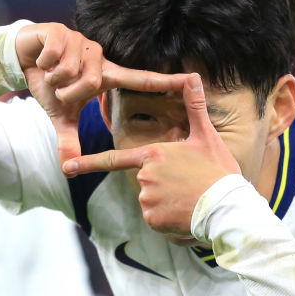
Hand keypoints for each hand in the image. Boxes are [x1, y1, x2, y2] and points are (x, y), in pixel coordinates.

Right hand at [15, 23, 188, 164]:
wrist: (25, 57)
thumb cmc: (50, 84)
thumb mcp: (61, 114)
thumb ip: (69, 139)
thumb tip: (68, 168)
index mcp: (106, 74)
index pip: (140, 79)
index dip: (165, 80)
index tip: (191, 79)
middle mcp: (99, 56)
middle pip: (90, 81)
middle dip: (68, 91)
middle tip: (59, 88)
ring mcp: (82, 42)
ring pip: (70, 70)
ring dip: (54, 78)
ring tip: (51, 72)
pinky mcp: (62, 32)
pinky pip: (54, 56)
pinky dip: (43, 63)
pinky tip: (43, 59)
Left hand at [59, 73, 240, 235]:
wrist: (228, 207)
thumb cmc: (218, 170)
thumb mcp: (206, 136)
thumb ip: (194, 106)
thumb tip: (192, 75)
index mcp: (152, 154)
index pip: (113, 159)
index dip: (87, 163)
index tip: (66, 167)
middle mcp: (144, 176)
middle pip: (143, 180)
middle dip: (161, 184)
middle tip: (187, 184)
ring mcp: (146, 199)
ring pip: (149, 200)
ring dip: (165, 201)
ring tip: (188, 198)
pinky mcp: (153, 220)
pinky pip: (155, 219)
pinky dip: (168, 217)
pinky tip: (184, 212)